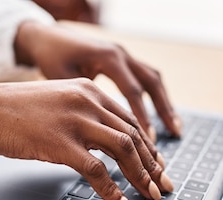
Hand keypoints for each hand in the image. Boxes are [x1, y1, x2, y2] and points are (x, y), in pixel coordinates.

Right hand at [0, 78, 174, 199]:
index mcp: (90, 91)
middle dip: (153, 165)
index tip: (158, 166)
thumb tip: (105, 144)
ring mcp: (75, 121)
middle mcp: (88, 101)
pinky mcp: (61, 143)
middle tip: (163, 186)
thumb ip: (84, 116)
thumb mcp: (58, 103)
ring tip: (150, 195)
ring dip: (142, 176)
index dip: (149, 147)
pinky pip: (98, 171)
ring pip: (124, 150)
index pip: (130, 121)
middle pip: (133, 135)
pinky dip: (114, 190)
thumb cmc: (15, 110)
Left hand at [15, 22, 181, 139]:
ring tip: (175, 127)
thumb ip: (82, 101)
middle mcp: (120, 54)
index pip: (132, 91)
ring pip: (153, 79)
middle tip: (175, 134)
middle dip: (164, 110)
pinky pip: (145, 78)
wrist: (47, 36)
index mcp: (107, 57)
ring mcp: (124, 55)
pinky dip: (154, 97)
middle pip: (151, 83)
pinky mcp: (122, 60)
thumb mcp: (62, 78)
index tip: (148, 140)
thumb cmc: (51, 58)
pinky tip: (160, 114)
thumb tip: (99, 133)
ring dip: (165, 103)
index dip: (142, 117)